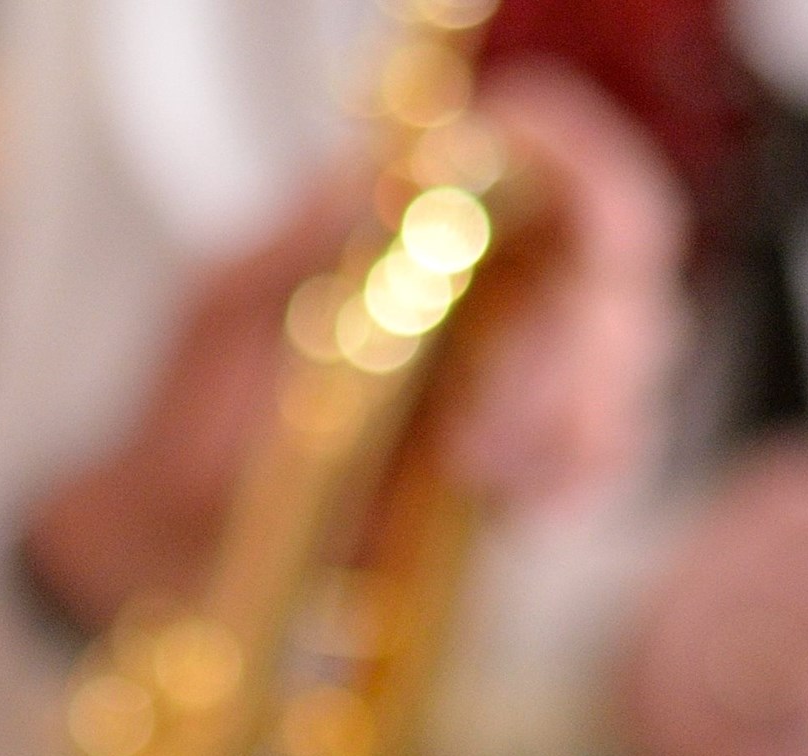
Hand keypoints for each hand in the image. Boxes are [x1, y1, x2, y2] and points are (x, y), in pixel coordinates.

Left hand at [21, 71, 686, 632]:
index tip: (571, 245)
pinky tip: (505, 501)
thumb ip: (310, 236)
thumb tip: (401, 173)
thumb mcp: (228, 309)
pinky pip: (604, 450)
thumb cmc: (192, 421)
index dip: (590, 176)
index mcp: (423, 208)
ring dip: (571, 417)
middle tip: (484, 424)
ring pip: (631, 357)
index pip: (552, 149)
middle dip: (574, 343)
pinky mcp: (534, 459)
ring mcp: (526, 367)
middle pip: (619, 261)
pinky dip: (571, 475)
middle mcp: (492, 273)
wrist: (176, 554)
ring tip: (472, 472)